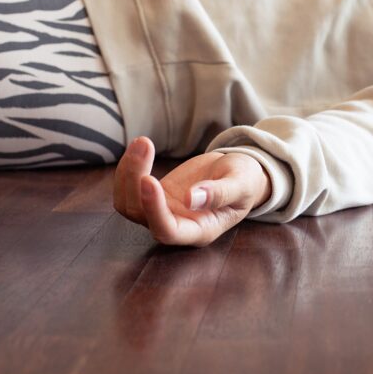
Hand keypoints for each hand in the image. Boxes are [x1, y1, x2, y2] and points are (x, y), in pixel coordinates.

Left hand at [113, 136, 271, 246]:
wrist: (239, 174)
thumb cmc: (245, 182)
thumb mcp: (241, 184)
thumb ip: (221, 193)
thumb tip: (192, 199)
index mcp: (199, 231)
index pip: (167, 231)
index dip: (154, 210)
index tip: (149, 180)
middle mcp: (176, 226)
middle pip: (140, 215)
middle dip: (134, 181)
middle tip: (145, 145)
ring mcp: (162, 211)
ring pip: (128, 202)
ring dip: (128, 172)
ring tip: (142, 142)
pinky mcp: (155, 195)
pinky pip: (129, 188)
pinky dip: (129, 167)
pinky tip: (140, 146)